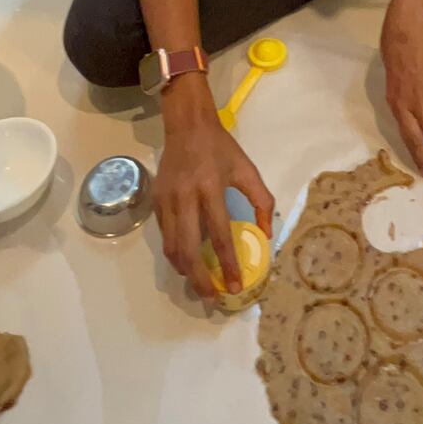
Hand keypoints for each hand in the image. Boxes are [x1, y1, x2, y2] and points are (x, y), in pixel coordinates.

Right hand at [154, 75, 274, 298]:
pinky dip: (176, 253)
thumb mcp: (247, 169)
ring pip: (171, 248)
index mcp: (210, 188)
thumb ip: (261, 201)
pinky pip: (165, 236)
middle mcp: (185, 197)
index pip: (220, 235)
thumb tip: (266, 234)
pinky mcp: (156, 202)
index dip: (228, 265)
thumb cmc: (221, 148)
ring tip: (200, 284)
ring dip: (185, 271)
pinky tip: (188, 261)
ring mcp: (166, 201)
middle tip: (211, 297)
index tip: (235, 286)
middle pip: (188, 250)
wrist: (187, 126)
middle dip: (199, 279)